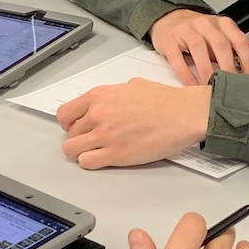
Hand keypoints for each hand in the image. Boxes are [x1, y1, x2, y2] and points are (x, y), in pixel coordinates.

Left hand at [57, 80, 210, 168]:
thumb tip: (106, 102)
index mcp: (99, 96)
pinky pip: (87, 162)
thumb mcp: (131, 85)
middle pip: (69, 133)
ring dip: (82, 152)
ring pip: (72, 150)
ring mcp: (105, 136)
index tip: (75, 127)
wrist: (183, 114)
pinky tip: (102, 158)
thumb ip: (111, 95)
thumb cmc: (165, 101)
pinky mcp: (116, 154)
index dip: (69, 123)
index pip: (65, 114)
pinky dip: (91, 162)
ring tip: (95, 151)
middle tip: (91, 139)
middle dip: (79, 137)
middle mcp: (98, 115)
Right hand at [150, 9, 248, 84]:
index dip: (248, 62)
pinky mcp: (169, 39)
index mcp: (223, 24)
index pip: (241, 41)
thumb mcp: (217, 39)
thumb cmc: (198, 33)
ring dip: (206, 70)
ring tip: (210, 87)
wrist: (170, 20)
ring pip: (199, 47)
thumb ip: (229, 54)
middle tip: (230, 87)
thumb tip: (241, 78)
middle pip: (221, 44)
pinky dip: (185, 73)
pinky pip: (177, 56)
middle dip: (228, 68)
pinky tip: (191, 84)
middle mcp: (206, 23)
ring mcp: (187, 29)